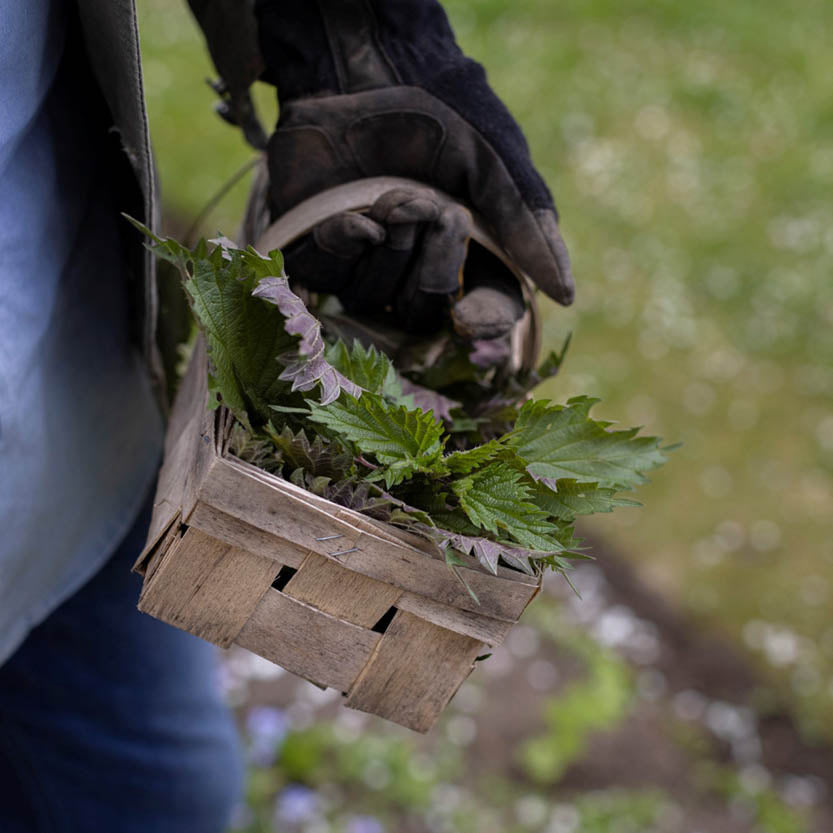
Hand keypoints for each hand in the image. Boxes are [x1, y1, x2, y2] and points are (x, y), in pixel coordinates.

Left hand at [255, 0, 573, 335]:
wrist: (370, 68)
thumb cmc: (440, 116)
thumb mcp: (493, 167)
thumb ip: (526, 228)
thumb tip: (564, 293)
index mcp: (467, 253)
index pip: (483, 311)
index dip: (479, 321)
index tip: (467, 319)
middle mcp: (414, 265)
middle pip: (423, 311)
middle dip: (432, 263)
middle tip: (439, 210)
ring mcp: (361, 260)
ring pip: (371, 297)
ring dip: (390, 244)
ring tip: (392, 193)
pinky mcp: (317, 247)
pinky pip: (325, 275)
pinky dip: (343, 243)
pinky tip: (354, 214)